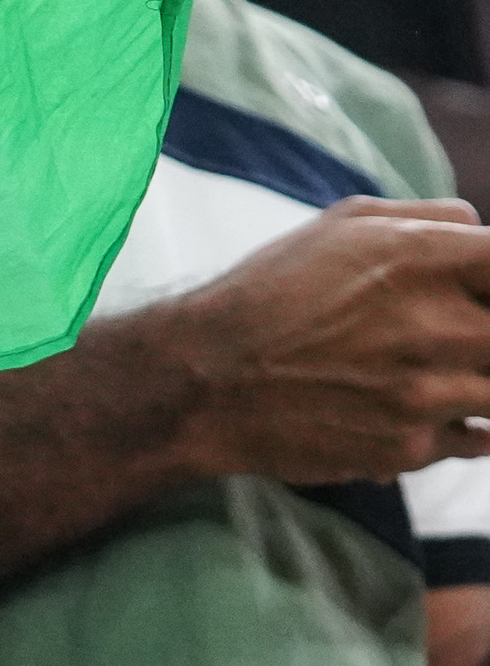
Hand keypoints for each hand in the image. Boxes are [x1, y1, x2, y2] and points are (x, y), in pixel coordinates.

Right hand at [112, 193, 489, 483]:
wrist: (204, 380)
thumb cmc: (269, 293)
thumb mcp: (339, 227)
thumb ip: (428, 218)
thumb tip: (481, 231)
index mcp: (420, 258)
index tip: (482, 293)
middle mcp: (433, 325)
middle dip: (483, 335)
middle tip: (456, 336)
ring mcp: (427, 393)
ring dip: (478, 382)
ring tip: (434, 373)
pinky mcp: (412, 447)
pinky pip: (476, 440)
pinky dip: (461, 428)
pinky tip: (422, 410)